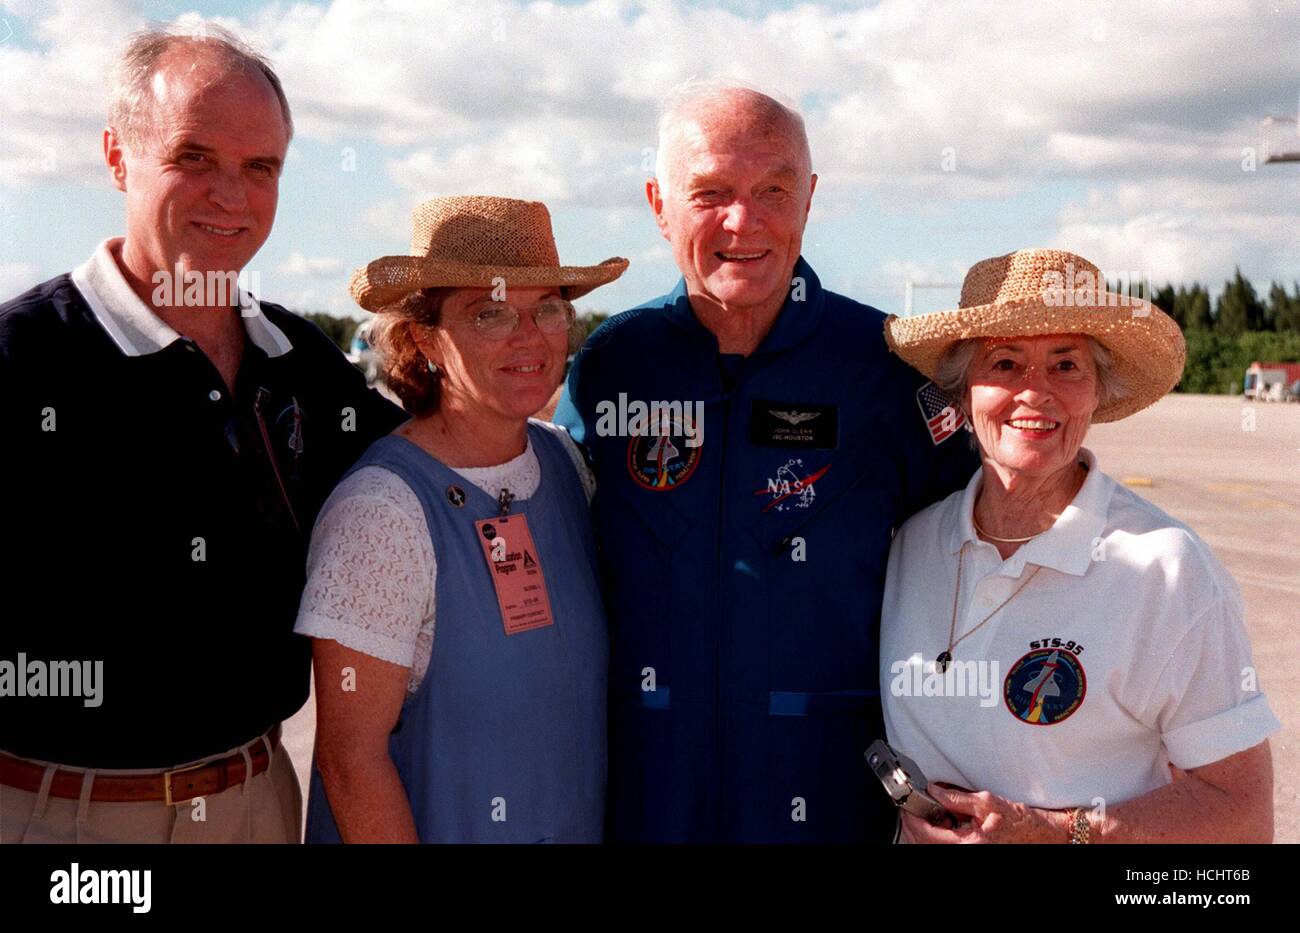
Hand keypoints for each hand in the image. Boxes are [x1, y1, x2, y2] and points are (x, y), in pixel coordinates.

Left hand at [901, 784, 1065, 843]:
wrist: (1035, 833)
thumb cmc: (1017, 821)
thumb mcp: (985, 802)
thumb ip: (956, 797)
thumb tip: (933, 791)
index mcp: (968, 843)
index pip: (927, 834)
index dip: (912, 819)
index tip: (906, 806)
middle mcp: (964, 851)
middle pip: (924, 842)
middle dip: (914, 824)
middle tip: (911, 806)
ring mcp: (965, 851)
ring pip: (931, 844)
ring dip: (925, 828)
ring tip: (932, 812)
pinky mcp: (966, 849)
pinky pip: (943, 843)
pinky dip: (936, 832)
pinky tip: (943, 820)